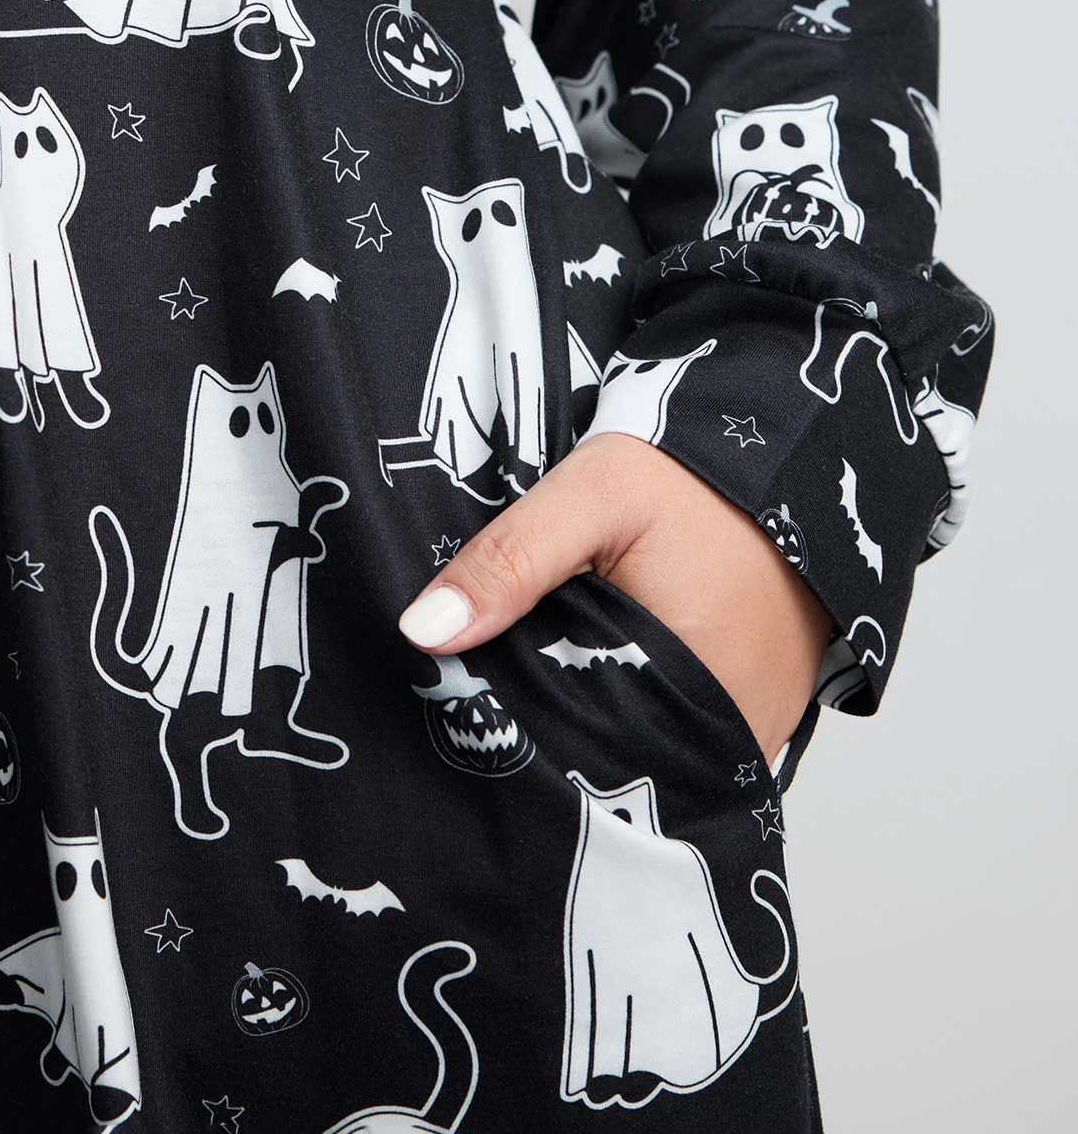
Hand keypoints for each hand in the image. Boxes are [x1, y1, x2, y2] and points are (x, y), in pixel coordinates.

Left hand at [398, 432, 830, 765]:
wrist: (791, 454)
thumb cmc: (697, 476)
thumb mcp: (593, 497)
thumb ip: (511, 562)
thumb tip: (424, 632)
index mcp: (695, 699)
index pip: (582, 753)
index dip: (522, 732)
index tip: (468, 708)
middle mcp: (735, 737)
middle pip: (616, 760)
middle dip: (558, 734)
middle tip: (498, 691)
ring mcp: (754, 732)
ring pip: (648, 750)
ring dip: (600, 722)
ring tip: (545, 681)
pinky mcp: (760, 713)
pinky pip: (684, 732)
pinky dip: (642, 708)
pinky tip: (600, 671)